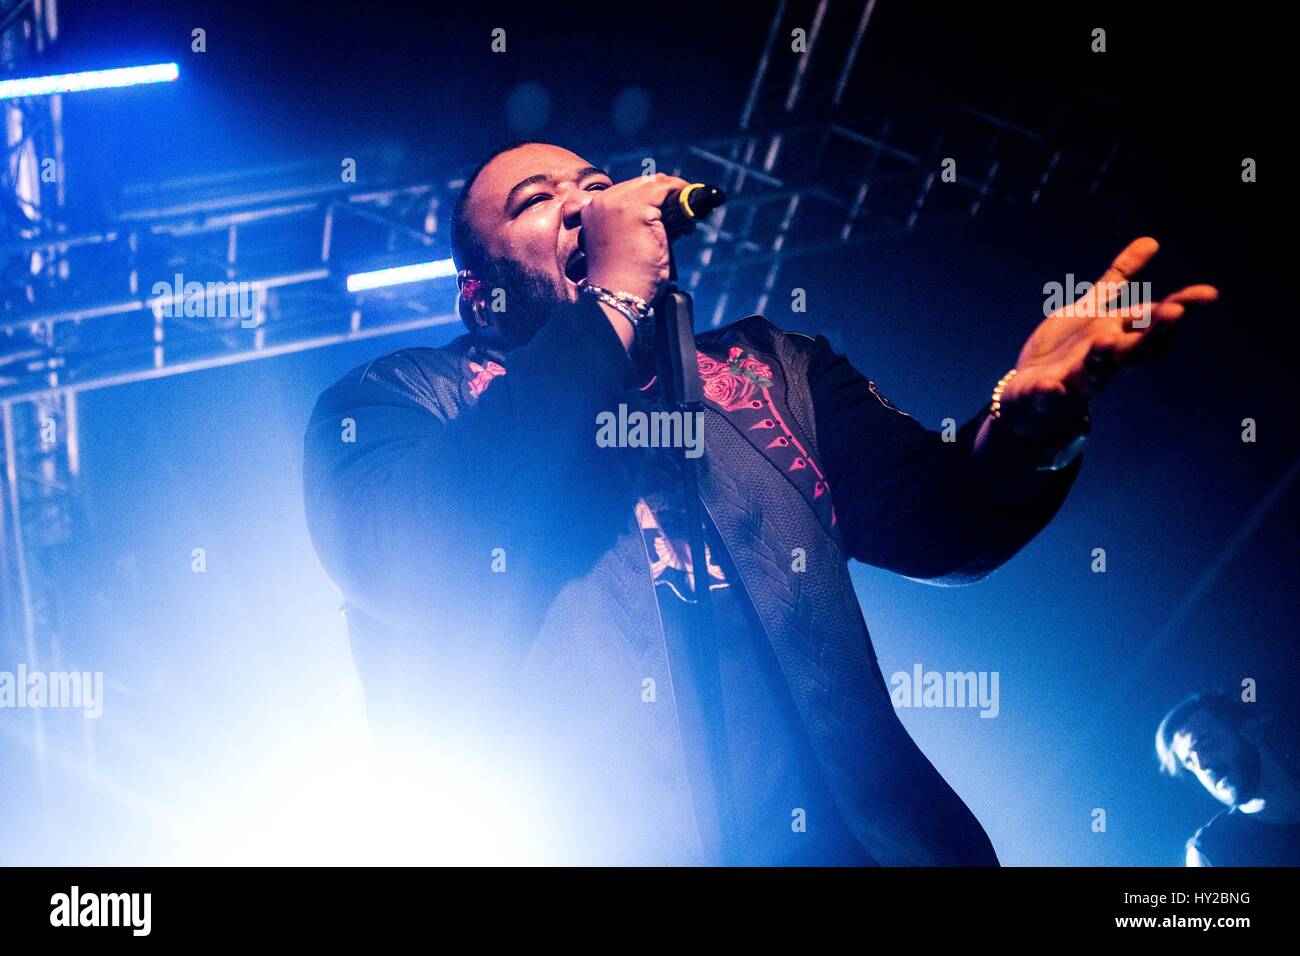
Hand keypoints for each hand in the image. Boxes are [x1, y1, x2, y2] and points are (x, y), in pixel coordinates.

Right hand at [580, 172, 690, 303]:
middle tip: (683, 213)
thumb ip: (633, 223)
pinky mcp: (636, 209)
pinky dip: (681, 194)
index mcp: (592, 209)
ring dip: (675, 195)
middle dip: (666, 195)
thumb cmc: (623, 279)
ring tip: (687, 217)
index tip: (671, 210)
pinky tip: (689, 211)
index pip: (628, 190)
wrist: (617, 296)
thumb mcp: (621, 244)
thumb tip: (667, 211)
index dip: (653, 197)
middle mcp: (601, 201)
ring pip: (655, 184)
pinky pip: (665, 190)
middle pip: (642, 184)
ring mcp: (617, 203)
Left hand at [999, 237, 1217, 441]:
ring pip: (1096, 372)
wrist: (1031, 389)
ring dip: (1102, 359)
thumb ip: (1119, 278)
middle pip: (1135, 348)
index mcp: (1118, 335)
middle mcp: (1104, 358)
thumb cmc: (1070, 347)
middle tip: (1174, 313)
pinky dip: (1051, 392)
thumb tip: (1151, 241)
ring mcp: (1076, 377)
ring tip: (1105, 341)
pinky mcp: (1045, 393)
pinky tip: (1051, 387)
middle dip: (1154, 331)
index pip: (1153, 323)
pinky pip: (1049, 395)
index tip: (1208, 293)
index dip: (1179, 308)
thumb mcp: (1094, 308)